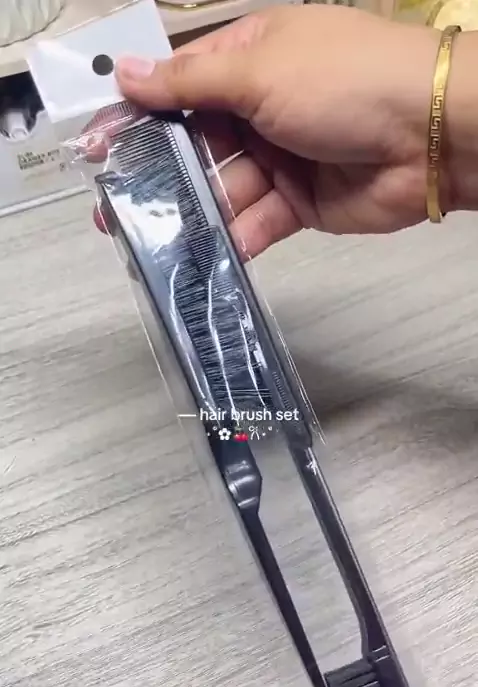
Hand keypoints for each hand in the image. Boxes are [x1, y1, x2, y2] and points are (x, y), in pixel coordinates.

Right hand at [109, 5, 441, 257]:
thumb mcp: (260, 69)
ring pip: (223, 189)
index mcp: (251, 58)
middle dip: (158, 174)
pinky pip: (256, 222)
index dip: (140, 116)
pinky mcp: (300, 203)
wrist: (429, 136)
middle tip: (115, 209)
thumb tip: (128, 74)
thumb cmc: (345, 81)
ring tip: (150, 240)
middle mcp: (261, 108)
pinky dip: (233, 238)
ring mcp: (281, 158)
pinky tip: (203, 255)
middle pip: (197, 144)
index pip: (182, 87)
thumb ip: (191, 82)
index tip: (98, 145)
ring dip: (191, 213)